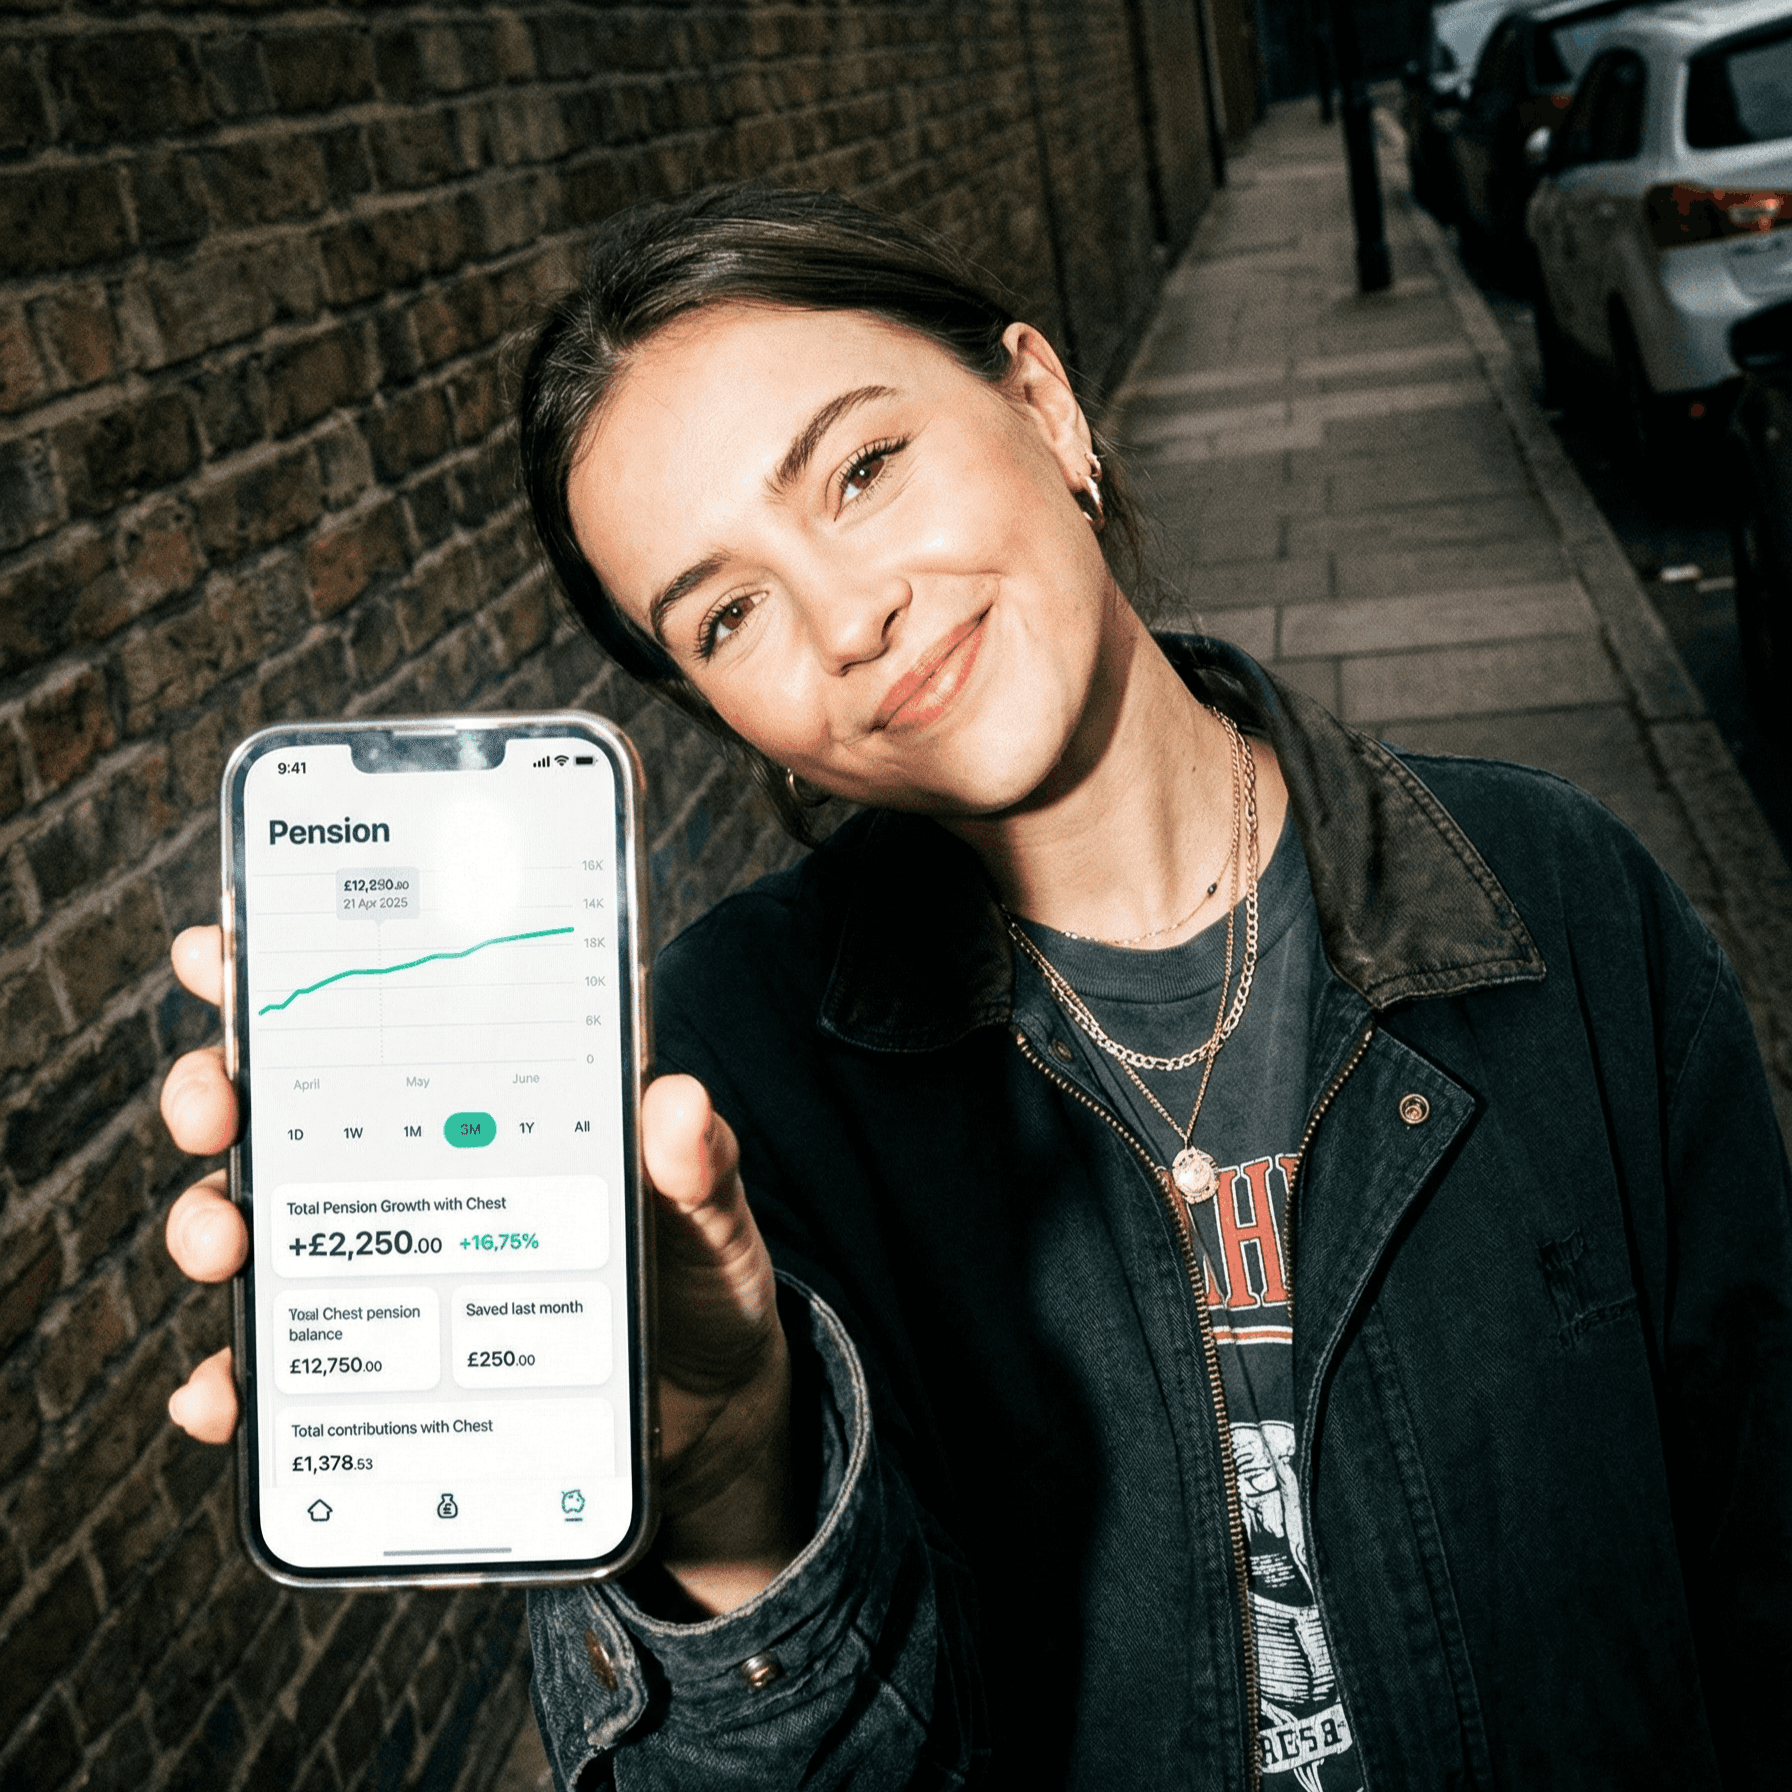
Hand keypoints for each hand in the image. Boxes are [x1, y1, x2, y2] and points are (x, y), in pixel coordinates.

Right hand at [158, 931, 794, 1610]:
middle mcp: (411, 1174)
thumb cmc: (697, 1280)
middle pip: (276, 1116)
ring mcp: (381, 1269)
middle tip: (218, 1110)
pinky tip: (226, 1396)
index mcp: (484, 1106)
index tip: (213, 952)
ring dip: (209, 1227)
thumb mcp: (707, 1214)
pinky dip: (235, 1383)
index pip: (372, 1023)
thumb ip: (695, 1166)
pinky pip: (281, 1374)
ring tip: (227, 1247)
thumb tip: (679, 1101)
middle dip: (214, 1096)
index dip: (281, 980)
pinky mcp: (376, 1370)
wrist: (703, 1410)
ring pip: (255, 1230)